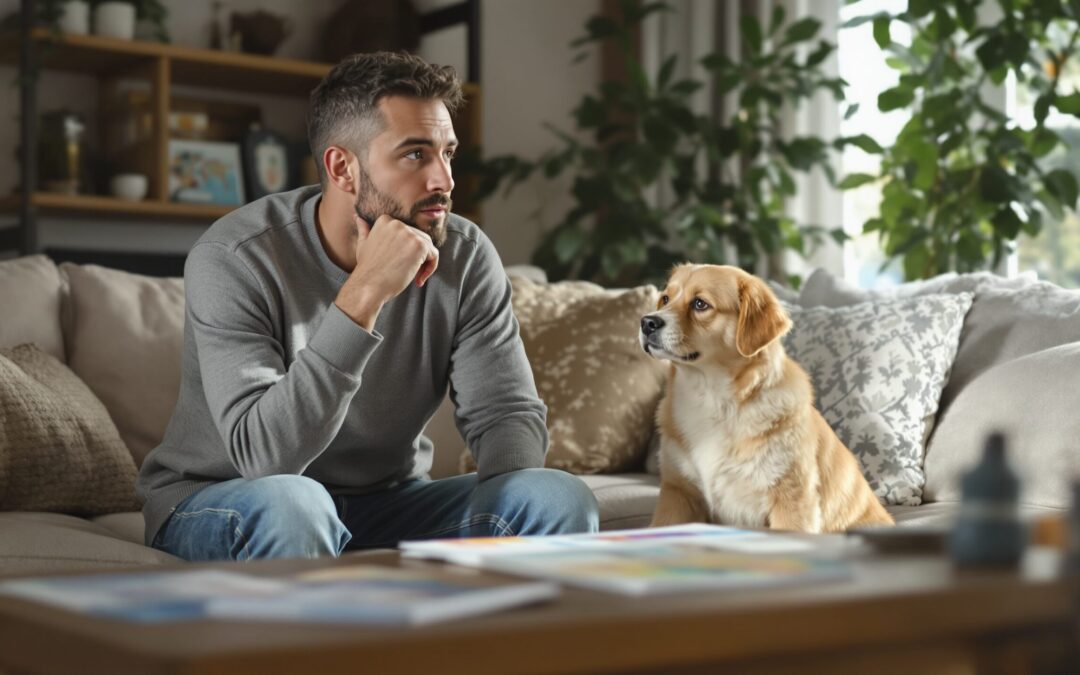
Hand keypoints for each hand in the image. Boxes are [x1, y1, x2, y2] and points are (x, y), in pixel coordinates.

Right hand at [335, 213, 439, 329]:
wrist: (368, 286)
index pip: (408, 232)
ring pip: (428, 246)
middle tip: (408, 273)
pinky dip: (430, 269)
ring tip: (413, 278)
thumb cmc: (367, 270)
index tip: (399, 263)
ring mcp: (409, 234)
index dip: (407, 249)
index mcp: (385, 220)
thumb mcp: (363, 245)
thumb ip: (365, 231)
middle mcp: (397, 223)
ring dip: (424, 263)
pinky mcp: (419, 246)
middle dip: (417, 257)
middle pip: (420, 238)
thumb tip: (359, 218)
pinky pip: (434, 255)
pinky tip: (418, 281)